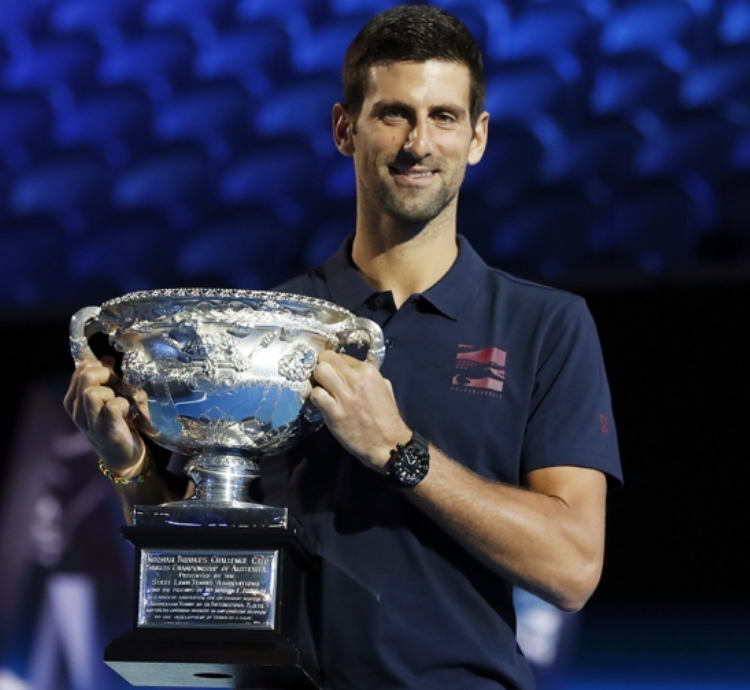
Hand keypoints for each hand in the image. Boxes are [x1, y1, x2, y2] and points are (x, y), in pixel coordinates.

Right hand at [63, 357, 145, 476]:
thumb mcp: (107, 398)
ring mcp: (90, 422)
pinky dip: (123, 403)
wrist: (124, 457)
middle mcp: (77, 411)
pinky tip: (127, 411)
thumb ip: (105, 378)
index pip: (80, 368)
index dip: (100, 366)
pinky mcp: (107, 431)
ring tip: (120, 400)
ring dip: (112, 391)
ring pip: (92, 392)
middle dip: (106, 375)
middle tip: (118, 385)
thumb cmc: (117, 423)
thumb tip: (106, 358)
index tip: (112, 376)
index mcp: (74, 400)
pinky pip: (112, 407)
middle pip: (85, 376)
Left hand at [309, 350, 410, 471]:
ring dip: (317, 380)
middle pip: (327, 359)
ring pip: (320, 372)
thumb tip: (352, 370)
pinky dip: (315, 398)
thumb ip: (368, 376)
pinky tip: (321, 404)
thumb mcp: (384, 387)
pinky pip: (316, 395)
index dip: (335, 365)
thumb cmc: (386, 417)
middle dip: (322, 366)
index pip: (341, 356)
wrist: (388, 443)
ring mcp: (345, 396)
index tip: (335, 374)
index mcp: (368, 372)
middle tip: (323, 378)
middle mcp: (356, 379)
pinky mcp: (335, 413)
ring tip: (322, 390)